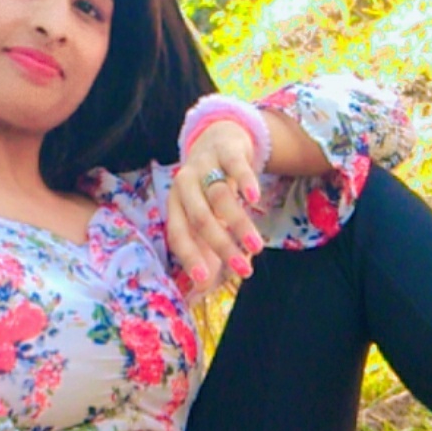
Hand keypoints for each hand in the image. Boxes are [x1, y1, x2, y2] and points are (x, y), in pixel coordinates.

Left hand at [167, 120, 265, 289]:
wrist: (219, 141)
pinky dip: (245, 182)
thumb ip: (206, 250)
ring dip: (238, 224)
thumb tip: (203, 289)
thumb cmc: (210, 191)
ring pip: (220, 196)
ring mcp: (205, 165)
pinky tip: (255, 200)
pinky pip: (234, 166)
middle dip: (222, 246)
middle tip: (243, 270)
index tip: (205, 281)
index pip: (179, 234)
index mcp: (175, 205)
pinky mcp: (227, 150)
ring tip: (256, 247)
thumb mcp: (205, 220)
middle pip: (201, 218)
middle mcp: (184, 185)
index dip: (190, 258)